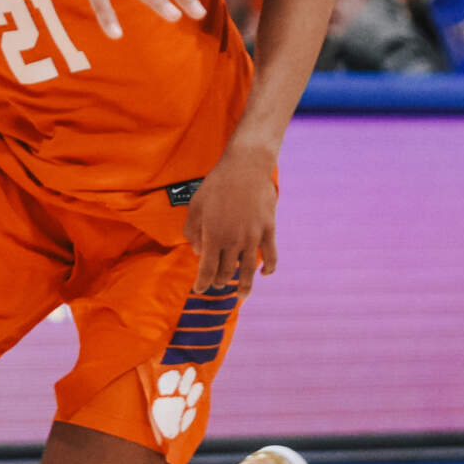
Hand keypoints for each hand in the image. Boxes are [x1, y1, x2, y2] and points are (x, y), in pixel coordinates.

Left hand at [185, 145, 278, 294]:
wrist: (246, 167)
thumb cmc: (217, 184)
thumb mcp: (195, 205)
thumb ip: (192, 231)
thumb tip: (199, 252)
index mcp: (213, 236)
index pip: (207, 270)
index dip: (202, 283)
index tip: (199, 290)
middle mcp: (234, 241)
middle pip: (227, 272)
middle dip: (220, 281)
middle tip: (218, 284)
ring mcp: (253, 237)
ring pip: (249, 270)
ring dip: (244, 286)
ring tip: (241, 296)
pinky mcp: (268, 230)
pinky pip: (271, 256)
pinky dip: (268, 268)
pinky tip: (264, 274)